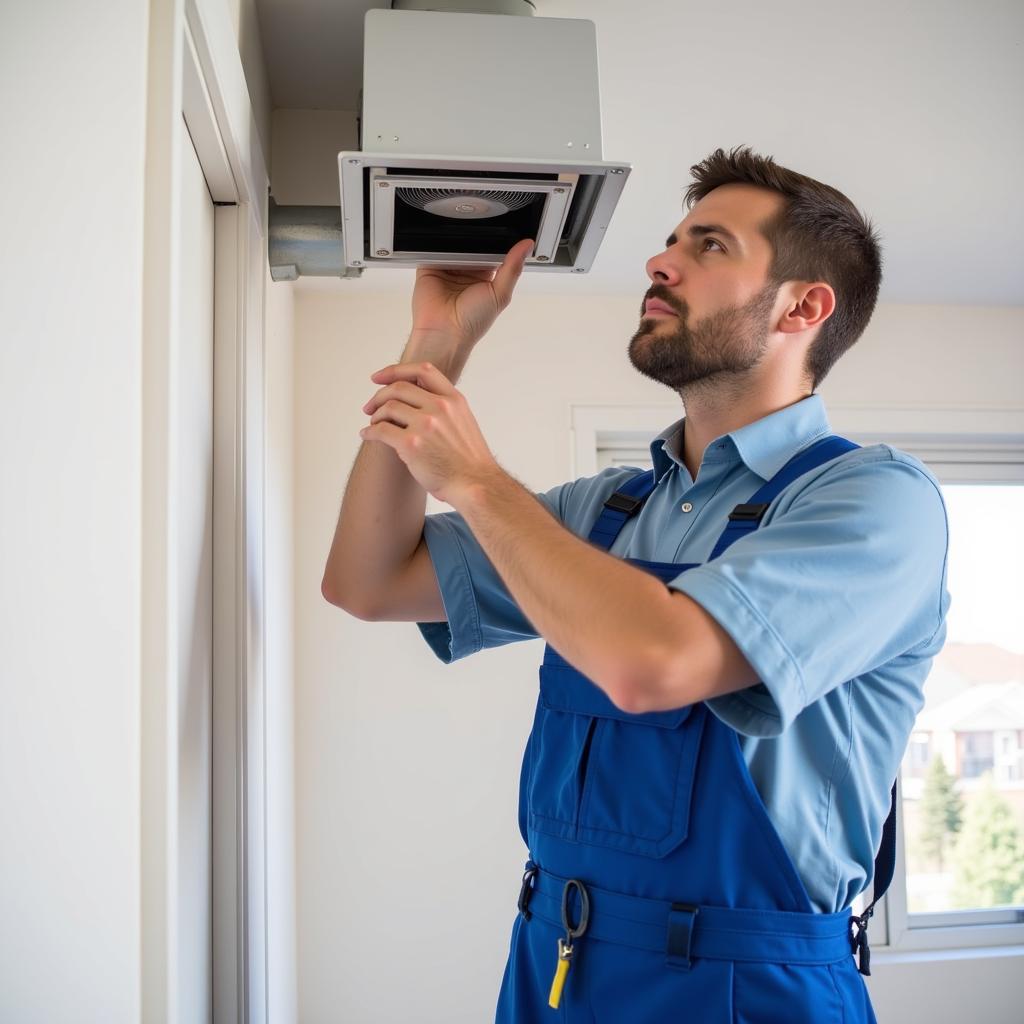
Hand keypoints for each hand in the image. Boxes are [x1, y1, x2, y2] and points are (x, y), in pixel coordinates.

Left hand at [359, 361, 500, 505]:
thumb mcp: (464, 422)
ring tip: (374, 424)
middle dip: (379, 396)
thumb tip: (416, 402)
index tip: (380, 378)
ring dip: (375, 415)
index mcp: (454, 400)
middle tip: (369, 407)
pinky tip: (367, 435)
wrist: (476, 485)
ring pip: (388, 407)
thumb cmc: (468, 461)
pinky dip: (370, 431)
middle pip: (399, 388)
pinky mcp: (411, 444)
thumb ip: (444, 409)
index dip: (396, 370)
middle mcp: (440, 407)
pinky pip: (381, 430)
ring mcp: (425, 424)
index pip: (422, 370)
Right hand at [410, 238, 533, 345]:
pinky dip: (438, 244)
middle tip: (480, 231)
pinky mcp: (430, 267)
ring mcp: (448, 269)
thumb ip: (513, 268)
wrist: (443, 333)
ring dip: (457, 240)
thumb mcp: (500, 294)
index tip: (501, 231)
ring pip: (454, 244)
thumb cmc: (472, 323)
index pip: (492, 251)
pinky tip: (445, 245)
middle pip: (473, 245)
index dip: (496, 242)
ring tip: (462, 242)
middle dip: (476, 239)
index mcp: (485, 277)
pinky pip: (433, 248)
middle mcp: (467, 271)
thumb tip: (526, 245)